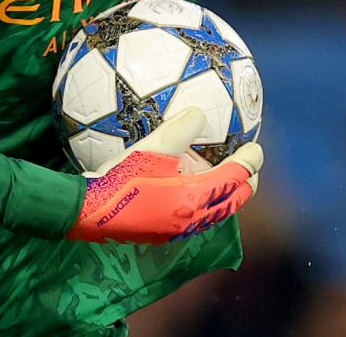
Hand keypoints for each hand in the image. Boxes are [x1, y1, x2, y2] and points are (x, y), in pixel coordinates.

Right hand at [66, 107, 262, 243]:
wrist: (89, 211)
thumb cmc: (120, 178)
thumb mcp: (153, 147)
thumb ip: (181, 128)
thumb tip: (200, 113)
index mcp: (195, 197)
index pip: (236, 178)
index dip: (250, 162)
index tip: (256, 148)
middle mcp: (192, 219)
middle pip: (232, 202)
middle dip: (245, 183)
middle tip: (249, 166)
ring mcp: (178, 230)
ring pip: (215, 213)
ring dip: (224, 195)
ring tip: (223, 177)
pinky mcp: (162, 234)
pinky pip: (195, 218)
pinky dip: (204, 202)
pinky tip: (189, 189)